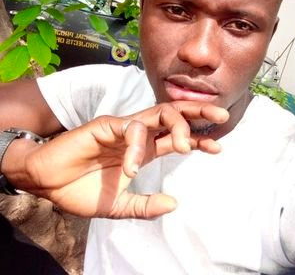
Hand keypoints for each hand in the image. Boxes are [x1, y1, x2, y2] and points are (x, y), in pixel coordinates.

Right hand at [2, 101, 227, 218]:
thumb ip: (144, 206)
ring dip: (177, 124)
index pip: (177, 138)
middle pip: (174, 115)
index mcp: (144, 149)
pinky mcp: (106, 125)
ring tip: (185, 146)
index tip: (218, 148)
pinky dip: (135, 146)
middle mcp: (138, 134)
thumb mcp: (119, 206)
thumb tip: (174, 204)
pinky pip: (129, 130)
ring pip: (159, 112)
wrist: (47, 183)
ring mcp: (124, 127)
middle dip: (198, 113)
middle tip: (222, 117)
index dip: (198, 140)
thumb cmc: (81, 190)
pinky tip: (131, 166)